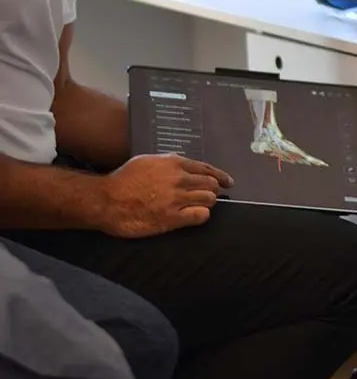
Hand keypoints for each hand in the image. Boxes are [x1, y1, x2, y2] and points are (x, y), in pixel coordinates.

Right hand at [99, 154, 233, 238]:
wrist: (107, 200)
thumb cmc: (124, 179)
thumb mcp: (148, 161)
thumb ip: (170, 162)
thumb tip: (185, 167)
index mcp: (174, 163)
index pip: (206, 169)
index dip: (220, 176)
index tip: (227, 181)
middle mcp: (179, 179)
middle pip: (211, 185)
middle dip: (213, 190)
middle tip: (209, 196)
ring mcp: (177, 199)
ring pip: (209, 199)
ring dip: (207, 203)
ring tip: (198, 206)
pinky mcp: (172, 218)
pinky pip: (200, 216)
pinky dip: (201, 215)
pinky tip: (194, 215)